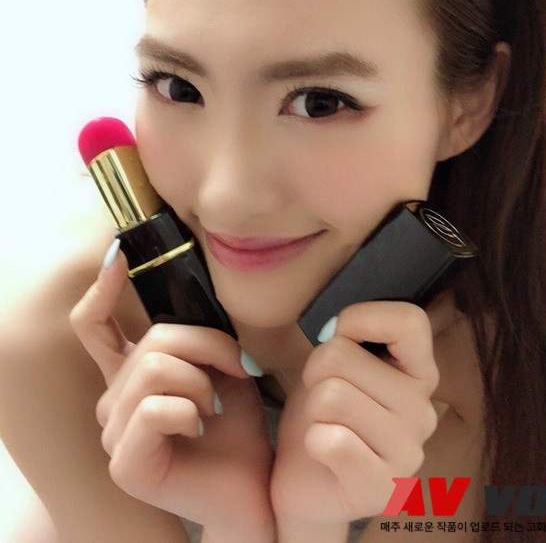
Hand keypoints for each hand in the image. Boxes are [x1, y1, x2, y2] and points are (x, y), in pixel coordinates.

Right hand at [69, 243, 275, 542]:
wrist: (252, 487)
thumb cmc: (238, 428)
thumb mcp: (224, 368)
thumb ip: (201, 337)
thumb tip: (195, 292)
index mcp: (131, 373)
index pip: (97, 325)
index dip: (102, 289)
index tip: (118, 253)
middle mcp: (114, 399)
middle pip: (152, 341)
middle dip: (206, 347)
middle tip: (237, 371)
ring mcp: (114, 432)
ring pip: (154, 369)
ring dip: (201, 383)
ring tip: (216, 409)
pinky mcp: (124, 462)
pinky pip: (157, 408)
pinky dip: (192, 411)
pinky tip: (202, 429)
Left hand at [270, 294, 460, 532]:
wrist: (305, 483)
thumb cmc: (323, 412)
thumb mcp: (334, 362)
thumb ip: (348, 336)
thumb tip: (337, 329)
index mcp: (418, 371)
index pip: (410, 321)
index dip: (361, 318)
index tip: (337, 337)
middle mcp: (423, 410)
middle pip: (342, 354)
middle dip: (315, 371)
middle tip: (321, 397)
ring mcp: (409, 452)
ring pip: (332, 395)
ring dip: (312, 408)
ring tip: (324, 424)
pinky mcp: (383, 488)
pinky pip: (332, 441)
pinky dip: (313, 440)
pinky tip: (323, 452)